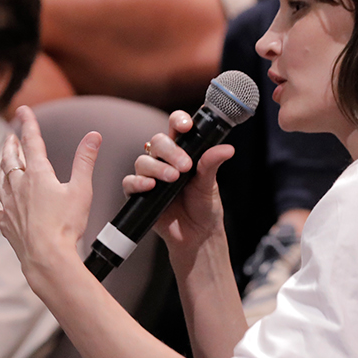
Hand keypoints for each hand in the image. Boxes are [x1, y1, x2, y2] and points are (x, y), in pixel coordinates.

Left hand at [0, 105, 100, 300]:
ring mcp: (9, 206)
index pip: (32, 142)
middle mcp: (19, 186)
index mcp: (38, 175)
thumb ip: (85, 161)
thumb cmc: (66, 224)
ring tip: (2, 163)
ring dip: (1, 169)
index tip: (23, 110)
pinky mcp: (6, 224)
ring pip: (0, 181)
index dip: (28, 124)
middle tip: (8, 136)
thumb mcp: (82, 189)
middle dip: (10, 145)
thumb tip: (93, 136)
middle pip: (10, 159)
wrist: (46, 256)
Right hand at [123, 111, 233, 261]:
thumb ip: (212, 164)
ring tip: (173, 178)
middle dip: (170, 150)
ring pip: (143, 160)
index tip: (186, 126)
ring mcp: (150, 176)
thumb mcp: (209, 184)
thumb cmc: (204, 207)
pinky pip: (130, 182)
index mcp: (182, 151)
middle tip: (185, 165)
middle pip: (157, 142)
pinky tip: (151, 185)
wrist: (197, 236)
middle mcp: (164, 161)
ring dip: (157, 167)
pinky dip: (139, 182)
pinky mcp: (139, 194)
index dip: (178, 121)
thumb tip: (227, 149)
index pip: (175, 128)